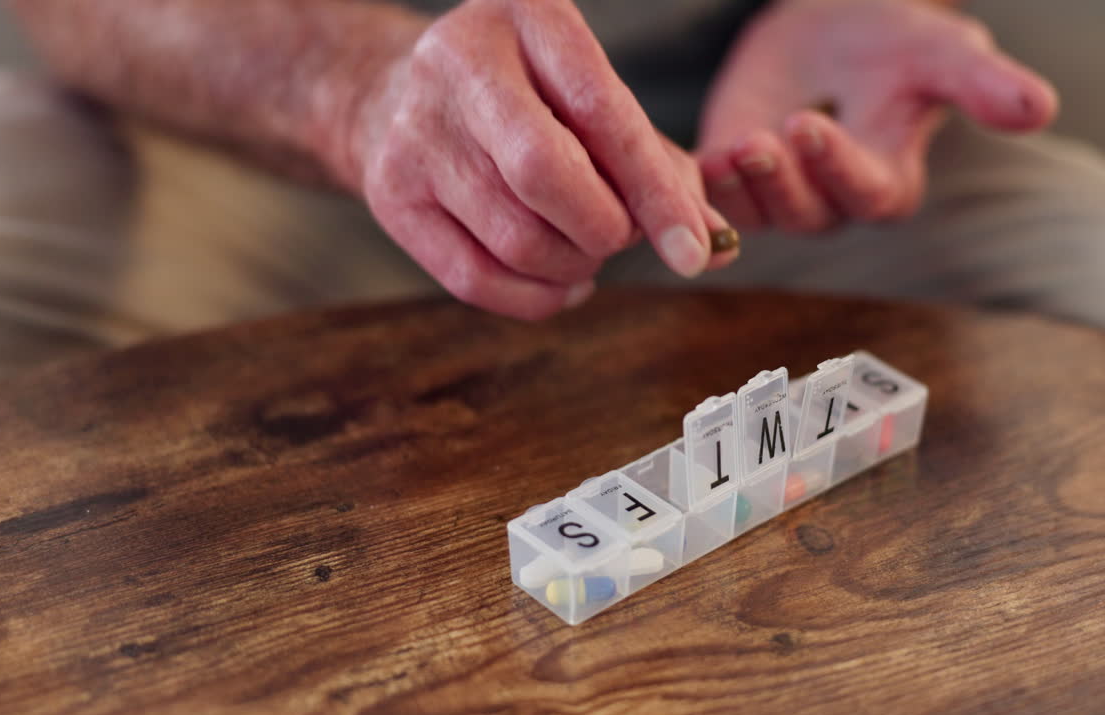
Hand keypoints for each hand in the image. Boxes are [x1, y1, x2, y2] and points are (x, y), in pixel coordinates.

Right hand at [351, 0, 731, 320]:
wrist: (392, 94)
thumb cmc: (525, 100)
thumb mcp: (591, 98)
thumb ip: (658, 166)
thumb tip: (714, 246)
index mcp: (528, 17)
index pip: (601, 114)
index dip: (654, 192)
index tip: (692, 250)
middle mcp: (460, 65)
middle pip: (546, 178)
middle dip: (604, 230)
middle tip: (618, 235)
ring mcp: (414, 132)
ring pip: (516, 239)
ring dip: (573, 266)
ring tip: (584, 250)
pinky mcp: (390, 195)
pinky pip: (475, 280)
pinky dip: (535, 298)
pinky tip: (559, 282)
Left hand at [697, 0, 1057, 231]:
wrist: (827, 24)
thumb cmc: (893, 41)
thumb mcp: (940, 53)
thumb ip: (983, 85)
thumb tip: (1041, 108)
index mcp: (887, 179)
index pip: (868, 195)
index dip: (838, 169)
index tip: (812, 125)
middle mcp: (832, 198)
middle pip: (808, 213)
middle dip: (783, 181)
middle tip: (760, 141)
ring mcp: (778, 191)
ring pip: (758, 213)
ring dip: (740, 188)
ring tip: (729, 148)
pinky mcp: (732, 174)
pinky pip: (712, 198)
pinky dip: (701, 187)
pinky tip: (690, 164)